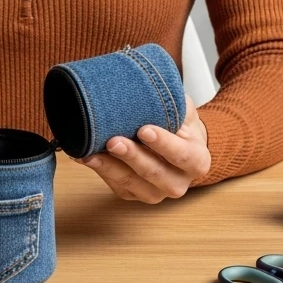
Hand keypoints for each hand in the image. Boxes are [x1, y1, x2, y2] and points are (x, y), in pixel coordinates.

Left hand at [79, 94, 210, 202]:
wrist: (176, 144)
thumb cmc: (179, 124)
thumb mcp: (183, 109)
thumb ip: (172, 101)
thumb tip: (146, 86)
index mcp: (197, 161)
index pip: (183, 155)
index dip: (164, 144)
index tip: (144, 129)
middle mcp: (179, 182)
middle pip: (155, 173)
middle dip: (132, 157)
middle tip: (113, 141)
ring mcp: (156, 192)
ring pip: (132, 184)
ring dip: (109, 168)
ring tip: (91, 153)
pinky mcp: (134, 195)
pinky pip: (116, 186)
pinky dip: (100, 171)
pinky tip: (85, 157)